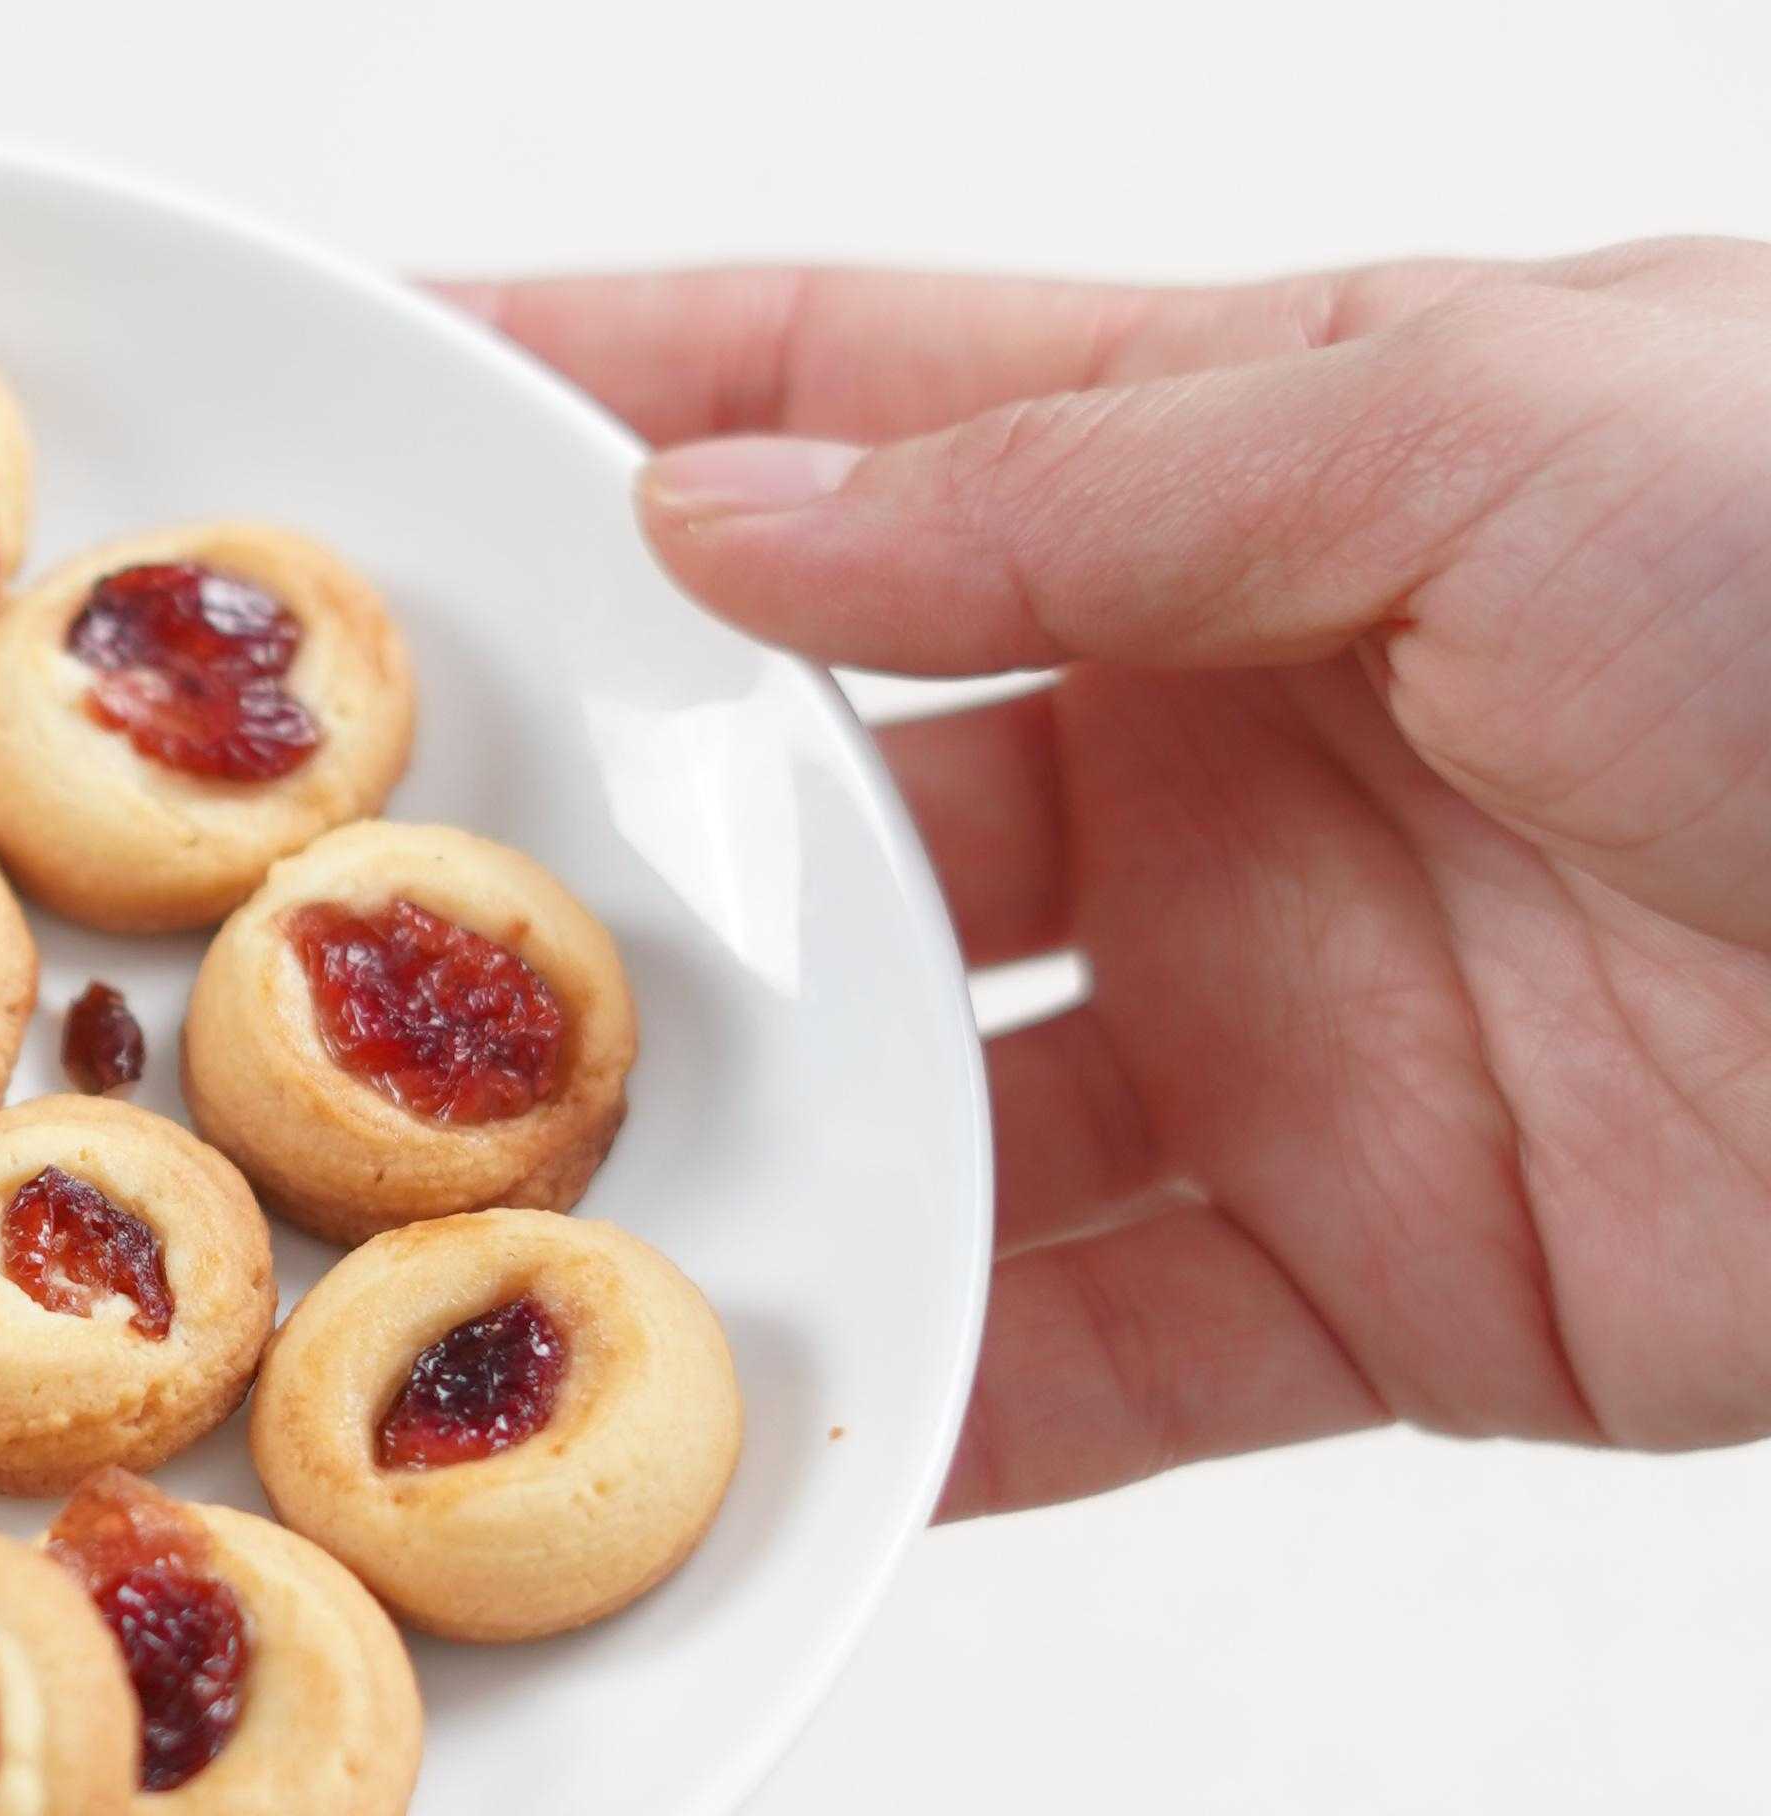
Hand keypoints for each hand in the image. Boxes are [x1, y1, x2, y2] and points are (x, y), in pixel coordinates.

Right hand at [463, 242, 1770, 1515]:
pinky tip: (727, 1420)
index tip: (361, 414)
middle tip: (331, 889)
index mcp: (1263, 470)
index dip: (605, 394)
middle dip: (602, 845)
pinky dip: (919, 1406)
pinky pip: (1093, 1364)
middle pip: (830, 807)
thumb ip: (1088, 484)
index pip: (853, 402)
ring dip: (723, 1150)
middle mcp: (1235, 750)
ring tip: (478, 1195)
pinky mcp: (1397, 1278)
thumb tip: (721, 514)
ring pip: (922, 1106)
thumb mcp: (1483, 428)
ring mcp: (1298, 1023)